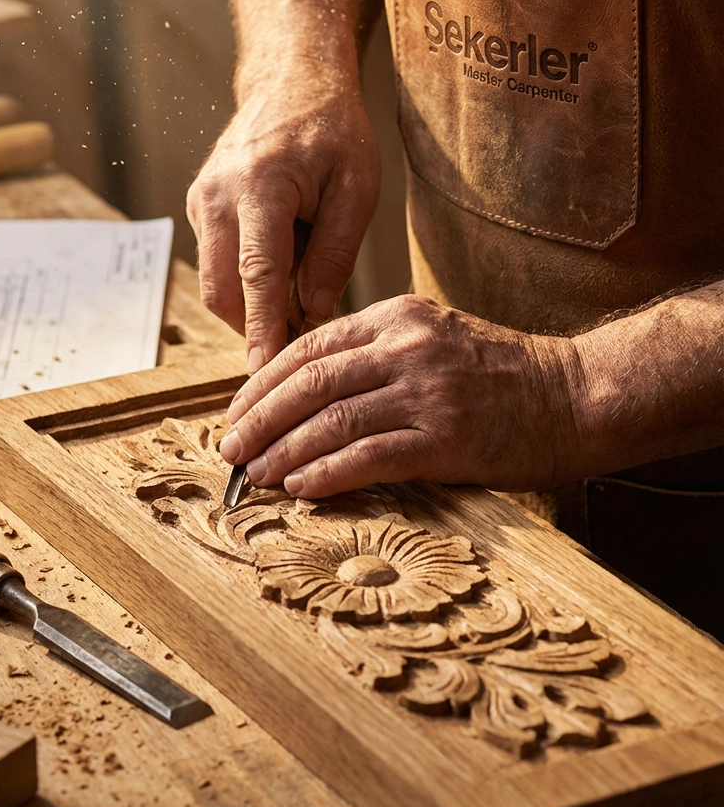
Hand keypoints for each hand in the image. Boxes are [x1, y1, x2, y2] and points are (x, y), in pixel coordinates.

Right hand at [187, 79, 379, 370]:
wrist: (292, 82)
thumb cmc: (333, 132)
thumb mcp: (356, 189)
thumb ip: (335, 254)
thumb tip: (313, 313)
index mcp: (261, 186)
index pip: (257, 273)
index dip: (261, 327)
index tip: (263, 370)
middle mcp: (218, 195)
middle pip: (223, 288)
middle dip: (254, 327)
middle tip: (298, 346)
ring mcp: (201, 200)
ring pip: (216, 282)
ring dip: (252, 304)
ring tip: (299, 294)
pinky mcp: (199, 207)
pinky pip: (216, 262)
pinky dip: (245, 280)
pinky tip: (283, 264)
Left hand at [217, 295, 584, 495]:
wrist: (575, 395)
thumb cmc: (502, 374)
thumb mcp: (434, 337)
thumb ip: (376, 354)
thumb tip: (307, 394)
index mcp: (397, 318)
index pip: (309, 347)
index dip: (263, 382)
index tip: (238, 412)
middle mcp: (406, 347)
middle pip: (308, 383)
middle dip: (259, 420)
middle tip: (231, 450)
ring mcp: (426, 391)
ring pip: (330, 420)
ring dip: (283, 453)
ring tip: (256, 476)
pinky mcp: (445, 438)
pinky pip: (368, 457)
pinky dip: (326, 474)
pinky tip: (301, 489)